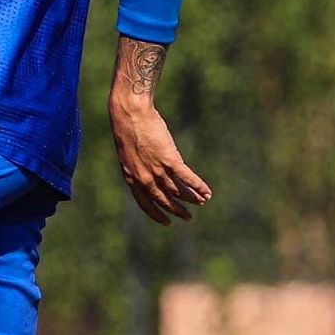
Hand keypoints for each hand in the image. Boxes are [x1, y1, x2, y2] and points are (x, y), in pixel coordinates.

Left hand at [110, 102, 211, 225]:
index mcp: (131, 177)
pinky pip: (187, 179)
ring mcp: (157, 171)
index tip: (166, 222)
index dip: (156, 214)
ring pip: (178, 191)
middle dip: (177, 210)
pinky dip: (198, 187)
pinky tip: (207, 192)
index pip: (144, 203)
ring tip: (202, 201)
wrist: (130, 113)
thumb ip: (138, 165)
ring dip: (192, 198)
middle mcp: (144, 178)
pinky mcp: (170, 160)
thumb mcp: (129, 152)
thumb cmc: (128, 127)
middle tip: (188, 217)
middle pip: (164, 200)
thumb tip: (151, 169)